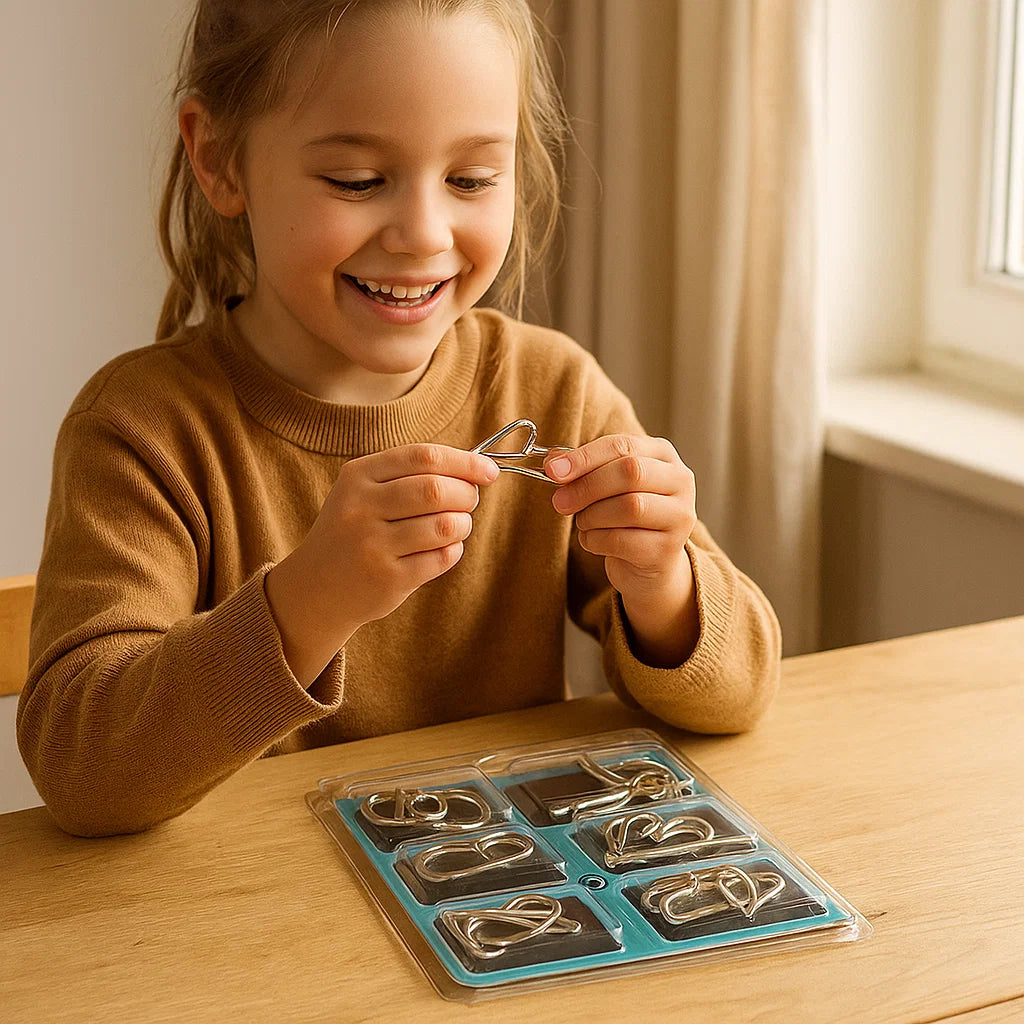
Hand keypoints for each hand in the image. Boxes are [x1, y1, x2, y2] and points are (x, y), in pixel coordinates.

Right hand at [267, 444, 498, 684]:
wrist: (316, 587)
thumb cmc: (355, 530)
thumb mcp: (366, 491)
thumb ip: (413, 474)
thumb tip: (478, 468)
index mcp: (358, 476)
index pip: (423, 456)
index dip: (464, 462)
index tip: (488, 471)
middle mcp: (361, 508)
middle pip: (436, 490)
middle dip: (466, 494)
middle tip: (469, 501)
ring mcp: (372, 545)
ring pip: (444, 525)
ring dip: (462, 524)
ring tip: (456, 526)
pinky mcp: (387, 579)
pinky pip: (441, 558)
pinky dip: (452, 551)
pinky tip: (442, 549)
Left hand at [545, 435, 699, 666]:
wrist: (649, 564)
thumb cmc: (624, 517)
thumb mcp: (605, 486)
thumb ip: (582, 469)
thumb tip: (553, 461)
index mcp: (663, 454)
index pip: (623, 446)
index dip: (585, 457)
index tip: (553, 470)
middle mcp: (679, 481)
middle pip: (630, 472)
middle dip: (587, 487)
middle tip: (560, 502)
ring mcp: (679, 516)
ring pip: (629, 507)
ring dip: (592, 516)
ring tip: (584, 523)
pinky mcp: (668, 550)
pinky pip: (622, 540)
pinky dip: (596, 540)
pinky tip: (593, 541)